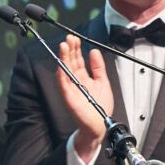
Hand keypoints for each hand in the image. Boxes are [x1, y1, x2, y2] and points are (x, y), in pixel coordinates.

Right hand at [53, 35, 114, 157]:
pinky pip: (64, 85)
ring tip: (63, 47)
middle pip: (70, 62)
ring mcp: (71, 89)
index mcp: (84, 78)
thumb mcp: (103, 82)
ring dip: (63, 58)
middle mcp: (76, 82)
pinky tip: (61, 66)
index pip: (77, 60)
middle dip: (69, 49)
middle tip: (68, 38)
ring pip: (65, 71)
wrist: (99, 126)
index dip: (76, 49)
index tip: (75, 38)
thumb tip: (94, 51)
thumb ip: (98, 67)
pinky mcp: (69, 98)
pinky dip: (62, 76)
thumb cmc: (100, 108)